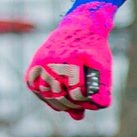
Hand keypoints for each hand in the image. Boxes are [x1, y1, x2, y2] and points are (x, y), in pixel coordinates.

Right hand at [26, 2, 116, 119]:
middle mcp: (51, 60)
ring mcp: (40, 63)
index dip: (86, 102)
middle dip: (72, 105)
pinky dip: (46, 97)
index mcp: (71, 58)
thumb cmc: (93, 48)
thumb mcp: (103, 66)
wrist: (78, 27)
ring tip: (72, 107)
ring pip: (46, 94)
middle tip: (82, 109)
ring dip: (59, 104)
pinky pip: (36, 88)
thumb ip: (102, 88)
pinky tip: (59, 101)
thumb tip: (96, 108)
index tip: (93, 104)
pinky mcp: (33, 67)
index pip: (77, 90)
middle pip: (59, 94)